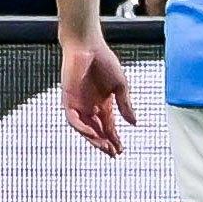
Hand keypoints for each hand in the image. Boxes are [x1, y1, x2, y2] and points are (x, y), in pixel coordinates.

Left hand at [61, 34, 136, 156]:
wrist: (88, 47)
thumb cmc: (104, 62)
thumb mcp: (121, 86)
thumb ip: (125, 105)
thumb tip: (134, 123)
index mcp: (103, 104)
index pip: (109, 126)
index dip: (115, 138)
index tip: (121, 150)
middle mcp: (90, 107)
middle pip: (97, 131)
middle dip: (105, 143)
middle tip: (114, 154)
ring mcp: (78, 104)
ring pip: (84, 128)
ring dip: (94, 139)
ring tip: (105, 147)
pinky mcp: (68, 100)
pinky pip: (72, 119)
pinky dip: (81, 128)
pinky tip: (91, 134)